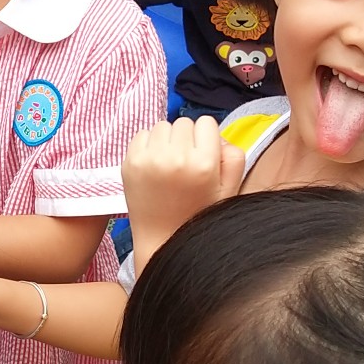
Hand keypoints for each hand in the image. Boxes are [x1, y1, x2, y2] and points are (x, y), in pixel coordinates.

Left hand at [123, 117, 245, 272]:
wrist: (162, 241)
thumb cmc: (199, 215)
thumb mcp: (230, 189)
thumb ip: (233, 155)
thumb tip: (214, 133)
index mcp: (204, 164)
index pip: (207, 123)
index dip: (207, 139)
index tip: (203, 157)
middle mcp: (175, 158)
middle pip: (184, 123)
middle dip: (187, 139)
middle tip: (185, 165)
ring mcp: (149, 159)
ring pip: (162, 126)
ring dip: (167, 140)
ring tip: (169, 166)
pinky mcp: (130, 163)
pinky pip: (142, 134)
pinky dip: (148, 145)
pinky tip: (154, 167)